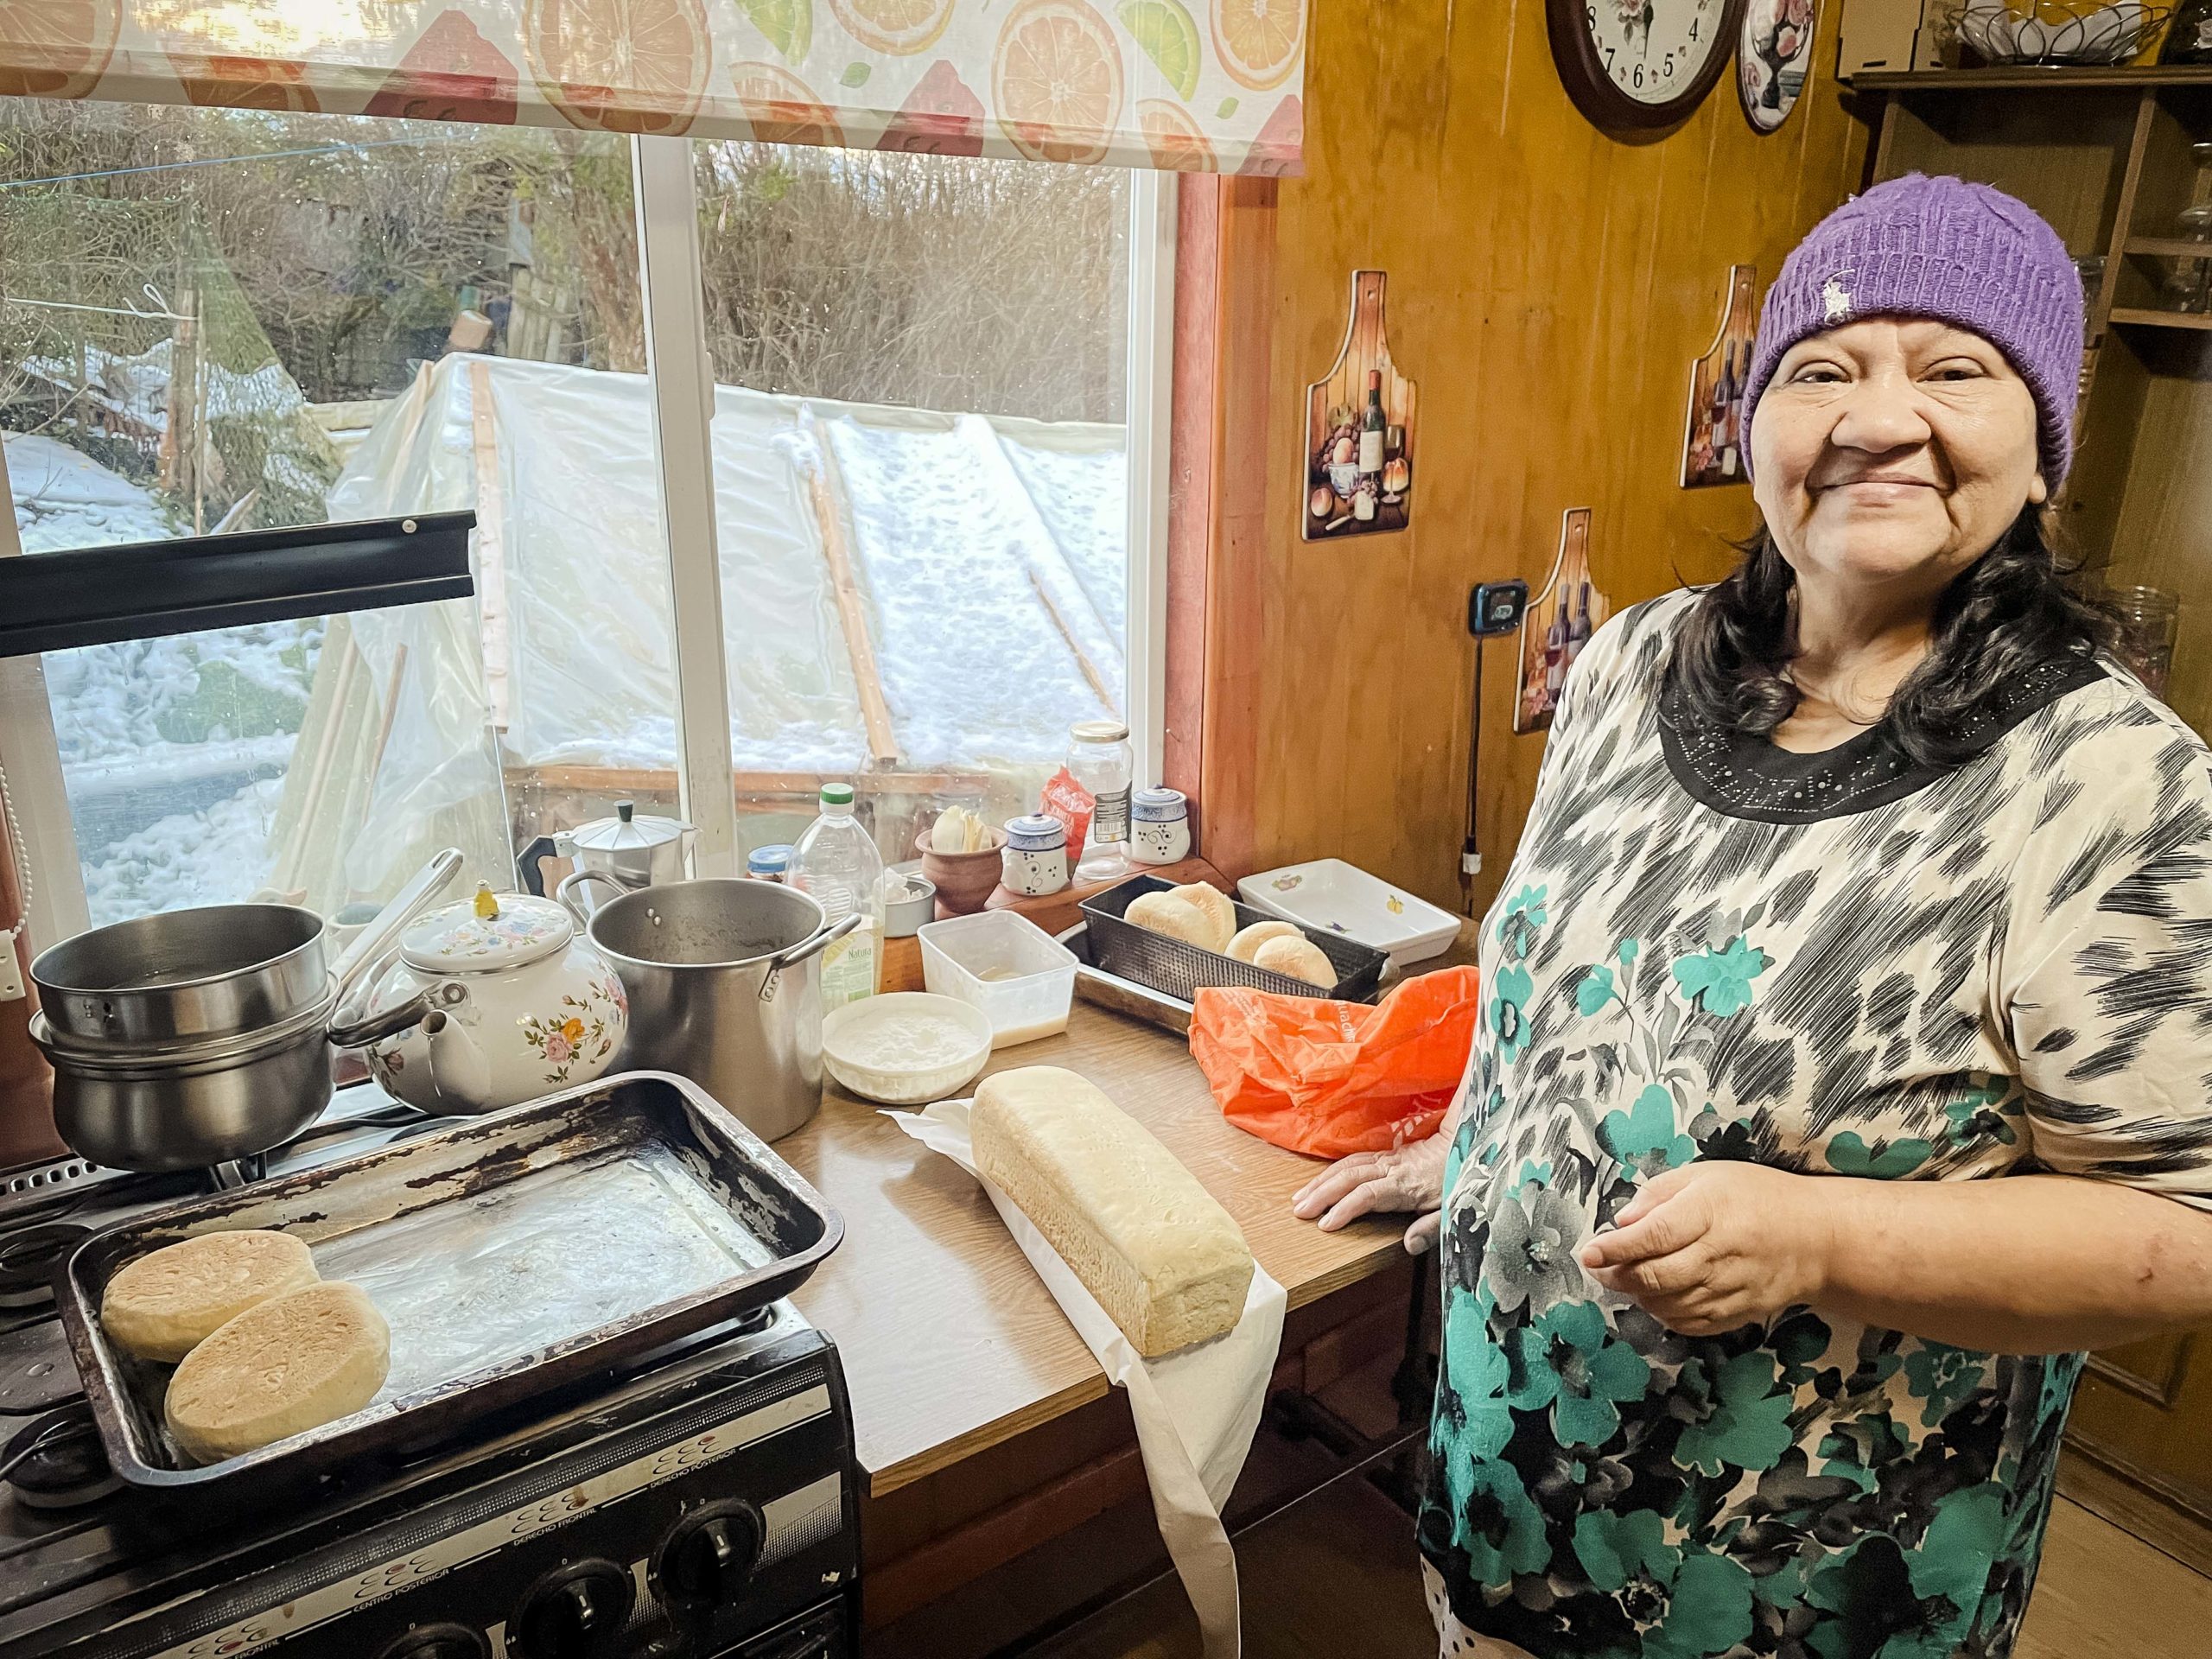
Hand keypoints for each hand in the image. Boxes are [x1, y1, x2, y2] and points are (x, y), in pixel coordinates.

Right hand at [1291, 1135, 1448, 1254]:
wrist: (1467, 1144)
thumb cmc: (1461, 1181)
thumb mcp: (1453, 1210)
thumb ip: (1431, 1229)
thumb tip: (1408, 1245)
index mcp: (1407, 1185)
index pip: (1368, 1195)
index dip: (1344, 1208)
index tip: (1325, 1224)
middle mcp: (1392, 1169)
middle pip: (1349, 1177)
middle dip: (1321, 1193)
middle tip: (1299, 1211)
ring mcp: (1387, 1159)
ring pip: (1347, 1166)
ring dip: (1320, 1181)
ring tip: (1299, 1198)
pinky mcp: (1386, 1154)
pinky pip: (1353, 1159)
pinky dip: (1331, 1170)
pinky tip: (1319, 1180)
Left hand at [1578, 1162, 1836, 1335]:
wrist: (1818, 1238)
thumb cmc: (1756, 1196)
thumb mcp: (1705, 1175)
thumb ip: (1659, 1194)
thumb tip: (1622, 1221)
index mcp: (1711, 1210)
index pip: (1654, 1235)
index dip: (1616, 1247)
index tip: (1588, 1251)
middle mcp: (1721, 1253)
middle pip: (1656, 1276)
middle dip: (1617, 1276)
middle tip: (1598, 1268)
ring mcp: (1732, 1288)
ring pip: (1668, 1304)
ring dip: (1638, 1296)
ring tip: (1626, 1278)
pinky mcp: (1739, 1313)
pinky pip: (1691, 1323)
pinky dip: (1665, 1314)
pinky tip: (1657, 1297)